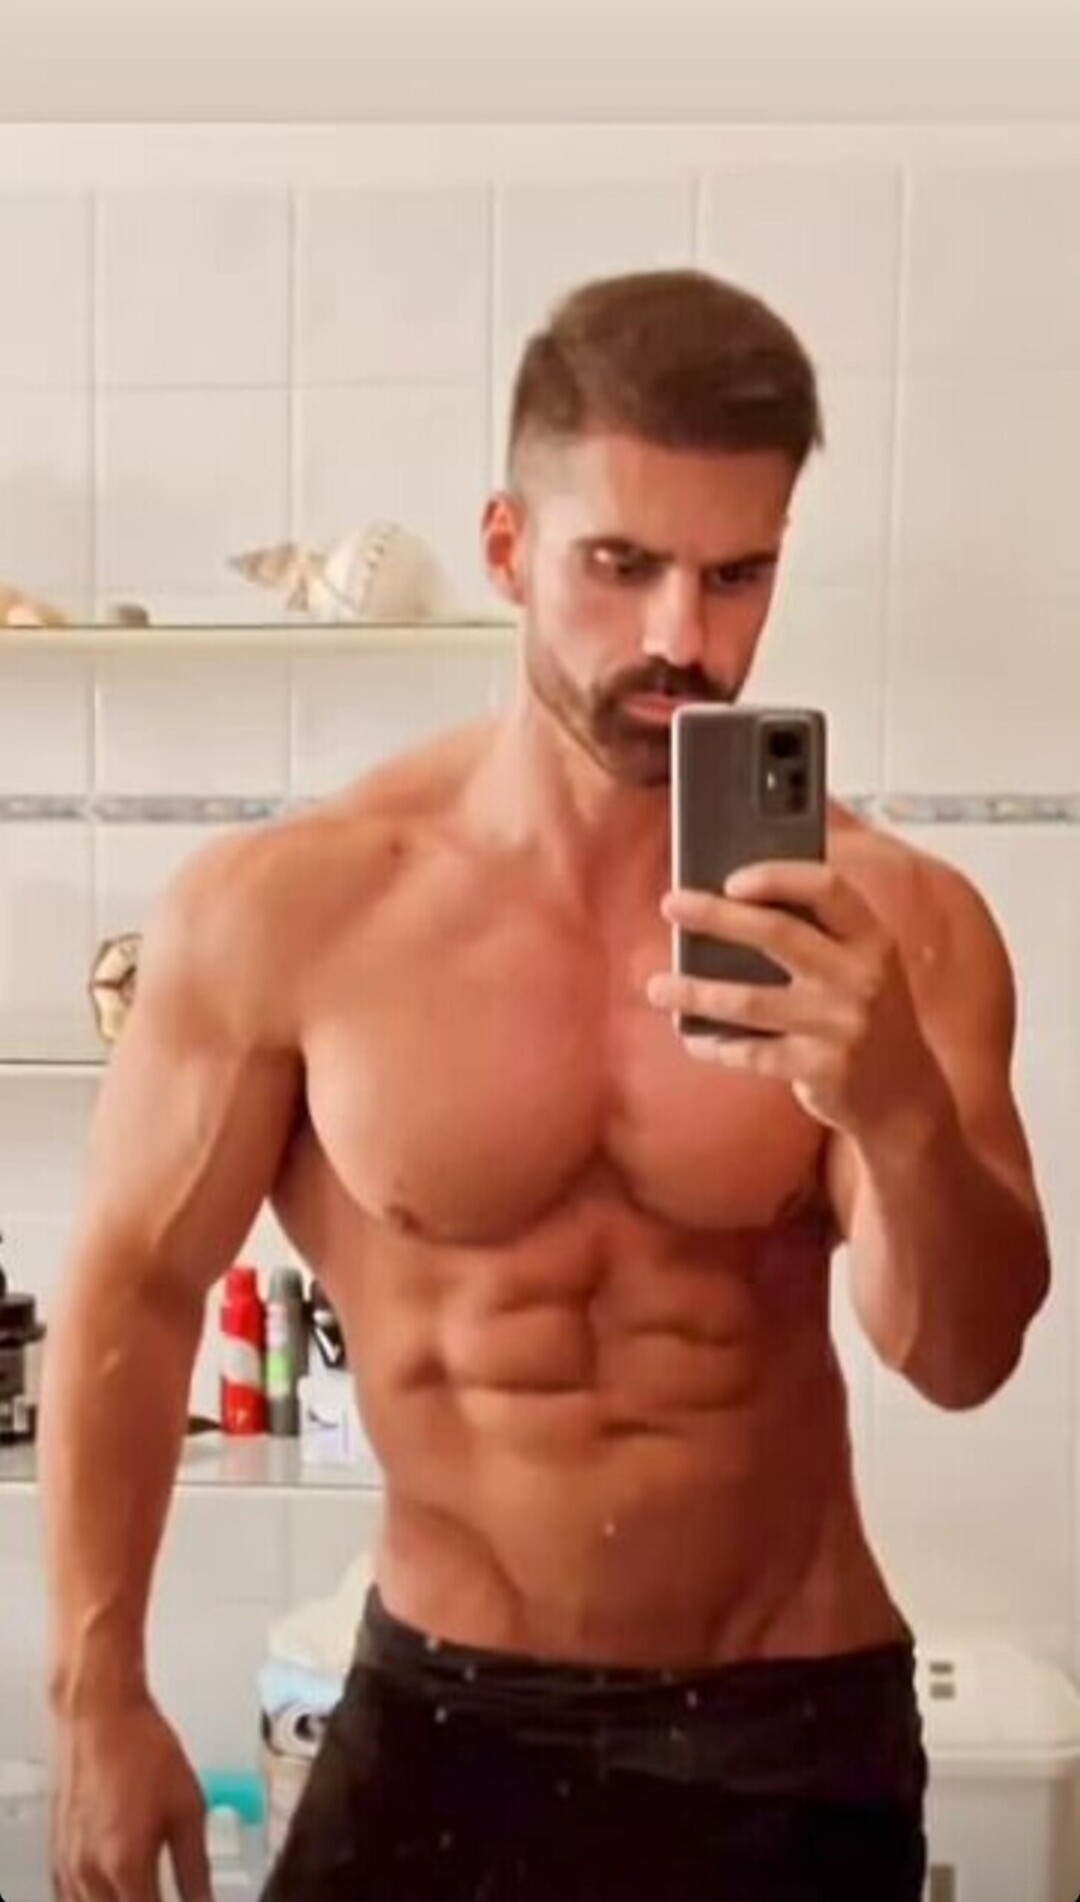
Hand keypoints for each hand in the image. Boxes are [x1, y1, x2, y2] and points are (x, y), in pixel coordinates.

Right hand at [52, 1694, 210, 1901]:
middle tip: (166, 1893)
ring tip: (146, 1890)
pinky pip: (69, 1899)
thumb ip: (196, 1866)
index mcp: (126, 1864)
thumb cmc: (142, 1747)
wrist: (100, 1713)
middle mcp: (91, 1872)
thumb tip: (204, 1900)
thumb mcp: (188, 1807)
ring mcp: (69, 1866)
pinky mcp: (58, 1855)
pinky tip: (113, 1892)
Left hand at [646, 860, 940, 1134]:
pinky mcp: (823, 1069)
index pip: (828, 888)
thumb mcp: (863, 968)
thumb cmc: (868, 1017)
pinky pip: (752, 1053)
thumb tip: (733, 902)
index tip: (730, 878)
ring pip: (750, 1000)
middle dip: (715, 915)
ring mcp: (843, 1025)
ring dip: (695, 990)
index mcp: (873, 940)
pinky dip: (716, 1045)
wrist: (906, 1097)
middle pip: (777, 932)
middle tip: (671, 904)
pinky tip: (693, 1037)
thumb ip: (820, 936)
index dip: (777, 876)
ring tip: (656, 985)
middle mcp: (862, 977)